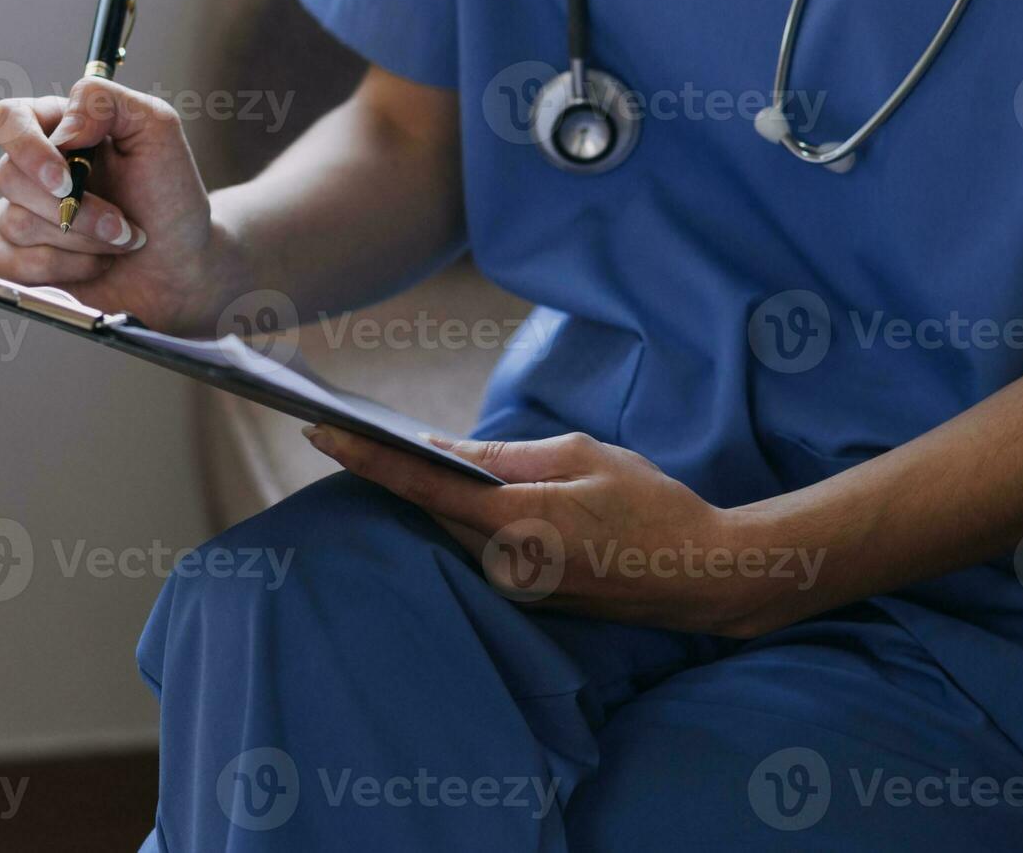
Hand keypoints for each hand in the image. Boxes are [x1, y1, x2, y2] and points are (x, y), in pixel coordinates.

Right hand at [0, 77, 246, 333]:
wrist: (182, 265)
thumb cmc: (171, 199)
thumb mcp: (157, 131)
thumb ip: (106, 102)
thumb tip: (63, 128)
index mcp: (57, 129)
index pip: (7, 120)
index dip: (26, 148)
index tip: (66, 181)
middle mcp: (32, 170)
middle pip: (8, 176)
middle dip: (75, 209)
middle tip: (121, 223)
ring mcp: (20, 215)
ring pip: (13, 222)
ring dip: (79, 239)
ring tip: (120, 241)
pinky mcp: (17, 261)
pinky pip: (10, 263)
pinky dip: (62, 268)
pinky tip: (95, 265)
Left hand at [304, 428, 813, 637]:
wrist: (702, 575)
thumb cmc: (651, 506)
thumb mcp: (581, 458)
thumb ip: (507, 458)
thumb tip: (447, 452)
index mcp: (514, 521)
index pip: (420, 485)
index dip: (366, 457)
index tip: (320, 431)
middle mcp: (501, 562)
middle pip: (427, 509)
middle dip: (387, 470)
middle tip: (344, 427)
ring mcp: (512, 585)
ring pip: (451, 530)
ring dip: (425, 495)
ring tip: (386, 450)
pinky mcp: (526, 594)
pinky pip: (477, 547)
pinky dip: (461, 517)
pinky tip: (454, 489)